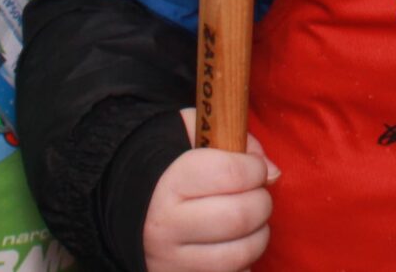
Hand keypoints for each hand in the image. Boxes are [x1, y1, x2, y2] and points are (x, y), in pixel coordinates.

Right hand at [144, 109, 278, 271]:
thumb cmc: (166, 170)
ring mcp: (173, 261)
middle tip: (257, 195)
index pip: (230, 173)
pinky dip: (243, 262)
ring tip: (250, 221)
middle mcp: (167, 226)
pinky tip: (233, 245)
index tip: (254, 167)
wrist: (123, 212)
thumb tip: (271, 171)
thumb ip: (231, 137)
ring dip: (259, 235)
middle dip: (262, 202)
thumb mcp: (189, 136)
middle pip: (240, 216)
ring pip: (241, 253)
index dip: (255, 167)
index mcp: (169, 183)